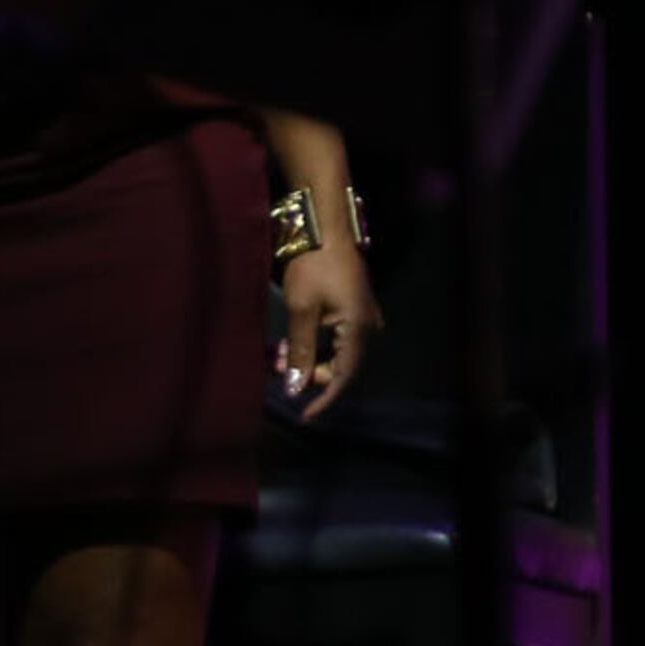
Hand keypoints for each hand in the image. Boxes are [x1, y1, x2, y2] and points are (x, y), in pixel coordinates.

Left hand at [276, 244, 382, 418]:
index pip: (345, 376)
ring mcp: (363, 316)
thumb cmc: (314, 267)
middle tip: (276, 366)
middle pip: (341, 365)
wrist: (326, 230)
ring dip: (309, 357)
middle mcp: (367, 326)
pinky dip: (315, 344)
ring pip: (337, 351)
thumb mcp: (302, 311)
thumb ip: (300, 352)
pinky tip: (292, 340)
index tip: (304, 415)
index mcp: (359, 328)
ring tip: (278, 352)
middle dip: (308, 372)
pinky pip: (338, 337)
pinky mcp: (355, 308)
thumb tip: (296, 387)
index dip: (324, 398)